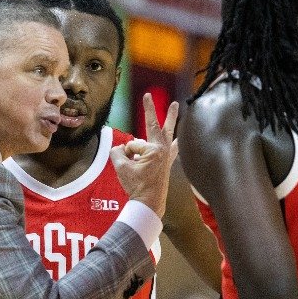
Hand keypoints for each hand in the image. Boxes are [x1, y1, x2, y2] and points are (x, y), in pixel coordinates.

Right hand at [110, 93, 178, 217]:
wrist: (149, 203)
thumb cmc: (136, 186)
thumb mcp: (121, 167)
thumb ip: (117, 152)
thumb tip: (120, 148)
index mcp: (154, 150)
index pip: (134, 143)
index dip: (126, 151)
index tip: (124, 157)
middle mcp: (163, 149)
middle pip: (155, 125)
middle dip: (150, 109)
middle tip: (148, 95)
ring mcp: (167, 155)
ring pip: (167, 132)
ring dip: (170, 118)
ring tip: (175, 104)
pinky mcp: (168, 162)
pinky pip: (174, 148)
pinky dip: (176, 142)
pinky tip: (180, 138)